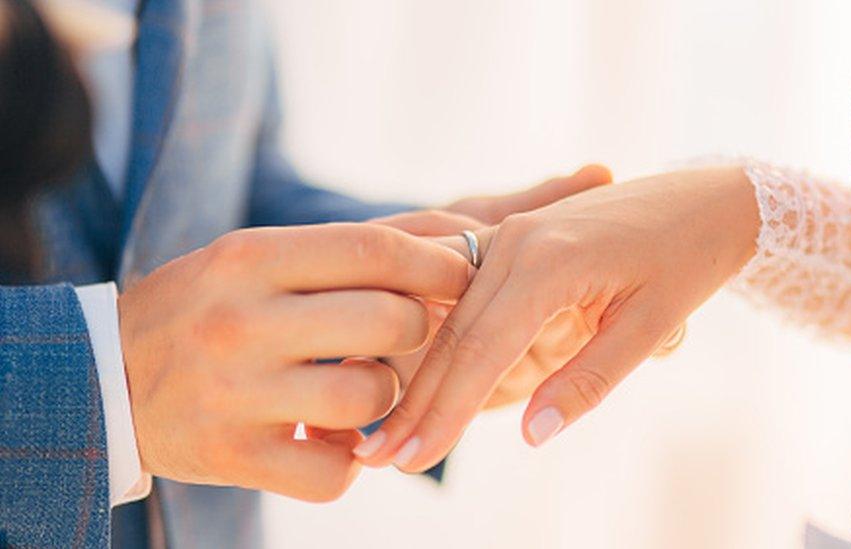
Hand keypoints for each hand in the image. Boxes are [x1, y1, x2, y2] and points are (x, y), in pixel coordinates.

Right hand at [118, 223, 471, 500]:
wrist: (102, 380)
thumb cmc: (204, 308)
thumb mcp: (253, 259)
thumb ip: (339, 254)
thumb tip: (449, 243)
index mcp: (249, 259)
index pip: (373, 249)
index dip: (436, 263)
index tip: (465, 272)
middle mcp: (241, 322)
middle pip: (388, 322)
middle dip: (420, 328)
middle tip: (409, 334)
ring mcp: (236, 395)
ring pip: (371, 398)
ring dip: (386, 397)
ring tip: (361, 390)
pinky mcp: (234, 458)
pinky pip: (334, 471)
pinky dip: (348, 461)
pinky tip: (328, 441)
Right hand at [353, 167, 759, 472]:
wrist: (705, 197)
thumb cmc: (687, 259)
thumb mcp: (649, 326)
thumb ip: (589, 380)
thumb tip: (533, 435)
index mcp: (549, 261)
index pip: (483, 349)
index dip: (447, 410)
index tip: (414, 460)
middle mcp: (516, 241)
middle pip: (454, 334)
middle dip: (419, 402)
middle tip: (381, 459)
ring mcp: (509, 234)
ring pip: (454, 317)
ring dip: (423, 377)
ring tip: (393, 433)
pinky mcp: (512, 238)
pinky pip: (467, 297)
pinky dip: (445, 343)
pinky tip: (423, 378)